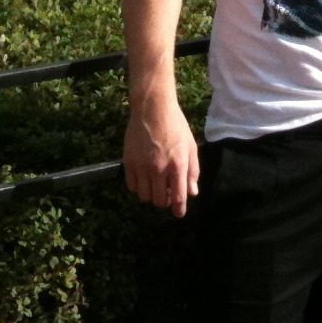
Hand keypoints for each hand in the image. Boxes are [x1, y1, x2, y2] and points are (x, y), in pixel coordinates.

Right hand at [124, 95, 199, 217]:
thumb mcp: (190, 146)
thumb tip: (192, 193)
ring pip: (145, 196)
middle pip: (159, 201)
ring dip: (151, 194)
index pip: (178, 197)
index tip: (179, 214)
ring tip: (156, 184)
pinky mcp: (129, 162)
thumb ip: (192, 171)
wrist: (152, 109)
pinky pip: (132, 186)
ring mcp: (142, 166)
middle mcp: (159, 169)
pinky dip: (139, 187)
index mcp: (177, 165)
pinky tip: (144, 178)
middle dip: (165, 201)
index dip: (179, 210)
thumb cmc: (175, 126)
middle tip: (167, 192)